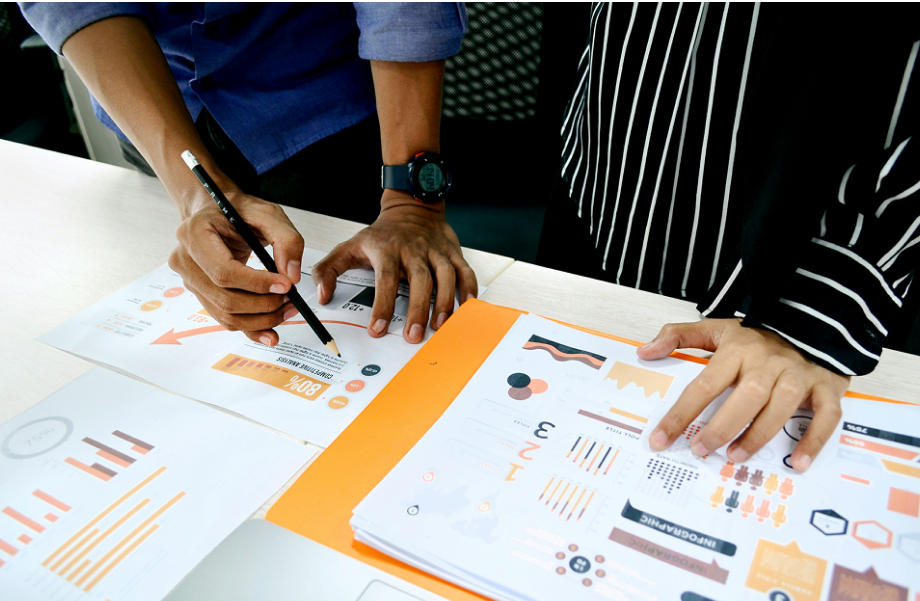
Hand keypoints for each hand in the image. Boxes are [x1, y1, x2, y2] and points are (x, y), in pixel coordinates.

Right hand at [168, 188, 304, 345]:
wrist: (217, 213)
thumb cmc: (240, 210)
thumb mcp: (269, 214)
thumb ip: (287, 240)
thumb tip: (291, 275)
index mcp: (195, 233)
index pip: (224, 271)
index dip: (257, 284)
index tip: (285, 285)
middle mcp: (185, 259)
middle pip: (225, 298)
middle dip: (263, 305)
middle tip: (291, 299)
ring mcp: (190, 280)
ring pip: (225, 314)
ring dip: (261, 319)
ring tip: (287, 309)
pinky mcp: (201, 294)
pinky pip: (225, 319)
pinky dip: (251, 328)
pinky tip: (271, 332)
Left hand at [311, 192, 477, 342]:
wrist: (410, 207)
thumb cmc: (381, 235)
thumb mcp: (348, 247)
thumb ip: (328, 271)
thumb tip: (322, 296)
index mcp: (386, 249)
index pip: (384, 279)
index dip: (382, 305)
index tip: (378, 328)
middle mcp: (413, 249)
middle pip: (419, 279)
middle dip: (418, 309)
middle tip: (414, 336)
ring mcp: (435, 250)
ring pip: (445, 274)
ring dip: (444, 301)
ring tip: (440, 326)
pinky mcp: (452, 252)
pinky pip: (464, 270)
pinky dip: (469, 288)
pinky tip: (467, 306)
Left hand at [641, 319, 848, 471]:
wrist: (812, 320)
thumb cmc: (758, 336)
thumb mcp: (717, 328)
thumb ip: (679, 336)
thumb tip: (645, 352)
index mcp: (738, 350)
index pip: (704, 384)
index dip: (681, 414)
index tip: (660, 438)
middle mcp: (769, 362)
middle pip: (746, 396)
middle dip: (722, 426)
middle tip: (701, 449)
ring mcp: (800, 375)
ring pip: (782, 406)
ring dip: (759, 434)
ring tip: (736, 456)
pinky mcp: (827, 386)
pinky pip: (826, 416)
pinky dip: (814, 440)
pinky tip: (798, 462)